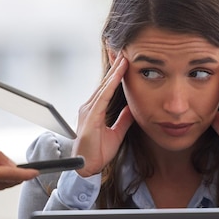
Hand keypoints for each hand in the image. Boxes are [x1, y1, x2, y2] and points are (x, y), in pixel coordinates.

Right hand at [71, 53, 133, 176]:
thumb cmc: (98, 152)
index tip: (125, 61)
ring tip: (124, 57)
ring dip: (115, 72)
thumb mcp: (116, 133)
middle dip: (115, 67)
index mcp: (95, 110)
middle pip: (105, 83)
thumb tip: (132, 109)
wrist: (86, 167)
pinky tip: (118, 75)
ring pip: (104, 86)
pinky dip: (111, 85)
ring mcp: (89, 111)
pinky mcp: (91, 117)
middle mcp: (89, 107)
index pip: (107, 88)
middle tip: (124, 50)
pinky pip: (103, 97)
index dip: (116, 74)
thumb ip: (123, 120)